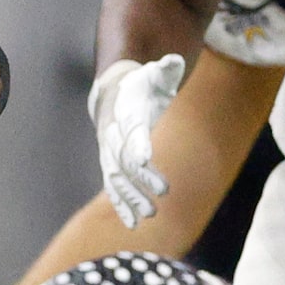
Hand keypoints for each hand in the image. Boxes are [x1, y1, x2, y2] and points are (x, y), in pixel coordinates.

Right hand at [89, 54, 184, 226]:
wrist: (115, 94)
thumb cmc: (142, 84)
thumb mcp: (155, 74)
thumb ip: (165, 69)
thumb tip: (173, 61)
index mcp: (125, 114)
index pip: (130, 131)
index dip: (137, 145)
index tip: (146, 160)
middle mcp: (113, 136)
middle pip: (125, 160)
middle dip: (141, 178)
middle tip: (162, 192)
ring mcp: (110, 153)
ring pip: (118, 179)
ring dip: (132, 197)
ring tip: (150, 214)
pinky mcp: (113, 166)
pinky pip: (115, 188)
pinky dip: (122, 205)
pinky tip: (133, 223)